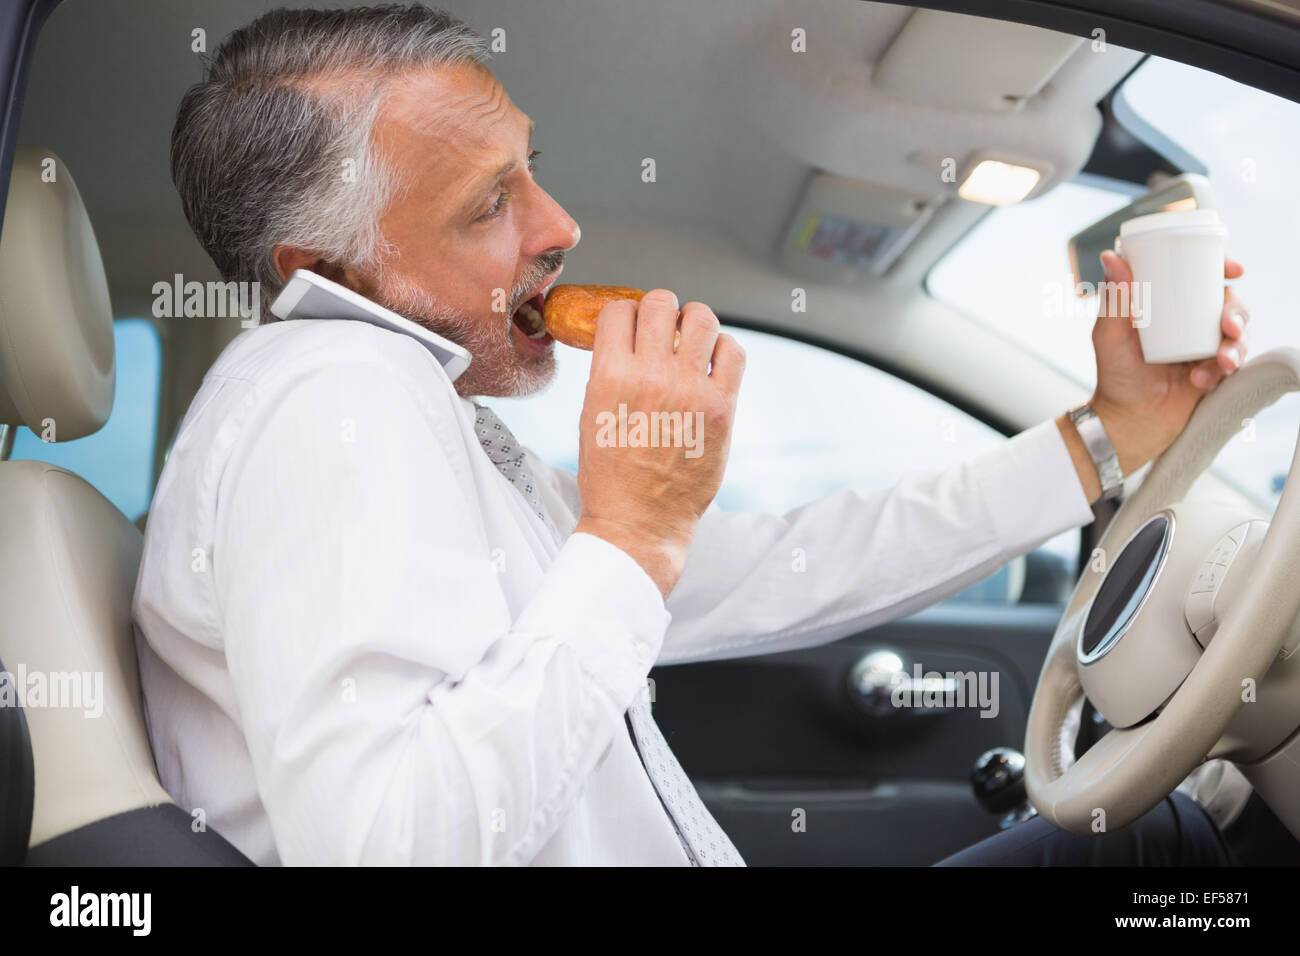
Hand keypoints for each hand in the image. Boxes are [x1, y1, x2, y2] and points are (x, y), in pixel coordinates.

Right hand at [574, 289, 744, 598]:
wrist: (639, 522)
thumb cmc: (610, 476)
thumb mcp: (590, 415)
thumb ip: (608, 372)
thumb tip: (625, 340)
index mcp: (611, 376)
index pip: (619, 310)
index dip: (623, 314)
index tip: (629, 326)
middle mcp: (653, 376)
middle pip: (660, 303)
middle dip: (657, 310)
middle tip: (660, 328)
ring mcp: (691, 390)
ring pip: (701, 318)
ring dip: (693, 321)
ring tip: (689, 338)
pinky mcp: (723, 408)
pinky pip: (733, 352)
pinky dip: (723, 348)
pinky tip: (713, 361)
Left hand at [1087, 249, 1249, 474]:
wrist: (1129, 419)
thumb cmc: (1115, 374)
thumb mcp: (1109, 335)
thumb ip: (1114, 298)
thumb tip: (1111, 255)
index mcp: (1168, 303)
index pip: (1201, 275)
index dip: (1222, 265)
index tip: (1233, 268)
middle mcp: (1191, 319)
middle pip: (1228, 300)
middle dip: (1237, 310)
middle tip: (1229, 325)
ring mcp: (1205, 343)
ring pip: (1239, 330)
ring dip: (1238, 343)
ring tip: (1221, 360)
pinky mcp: (1215, 368)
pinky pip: (1235, 360)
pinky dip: (1224, 368)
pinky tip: (1201, 379)